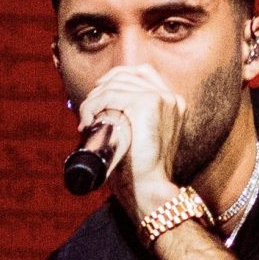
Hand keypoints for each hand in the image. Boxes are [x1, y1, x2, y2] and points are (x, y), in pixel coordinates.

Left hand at [73, 63, 189, 220]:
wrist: (148, 187)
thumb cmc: (139, 168)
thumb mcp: (139, 136)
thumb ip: (132, 119)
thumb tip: (103, 108)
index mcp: (173, 103)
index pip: (143, 72)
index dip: (117, 76)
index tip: (98, 90)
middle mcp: (171, 98)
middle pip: (127, 75)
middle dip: (100, 89)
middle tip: (86, 113)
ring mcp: (162, 99)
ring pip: (116, 85)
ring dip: (94, 99)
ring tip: (85, 120)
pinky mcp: (149, 103)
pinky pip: (113, 94)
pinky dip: (95, 103)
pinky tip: (88, 118)